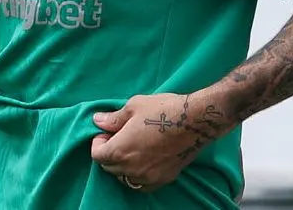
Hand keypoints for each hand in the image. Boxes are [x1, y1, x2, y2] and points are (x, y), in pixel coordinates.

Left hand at [90, 92, 233, 192]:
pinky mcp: (164, 179)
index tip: (106, 133)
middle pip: (109, 168)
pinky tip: (143, 162)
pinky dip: (137, 177)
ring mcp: (149, 177)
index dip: (98, 143)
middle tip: (118, 138)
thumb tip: (98, 121)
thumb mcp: (133, 107)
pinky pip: (143, 185)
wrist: (195, 121)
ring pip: (125, 178)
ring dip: (122, 166)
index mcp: (120, 151)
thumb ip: (113, 118)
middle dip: (109, 154)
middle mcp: (132, 169)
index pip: (97, 155)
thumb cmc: (162, 110)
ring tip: (131, 149)